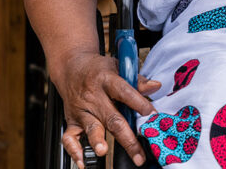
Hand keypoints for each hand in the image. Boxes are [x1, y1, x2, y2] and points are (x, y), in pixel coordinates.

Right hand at [53, 50, 159, 167]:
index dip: (139, 103)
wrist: (71, 68)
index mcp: (107, 81)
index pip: (124, 92)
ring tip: (104, 151)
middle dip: (127, 137)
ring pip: (92, 128)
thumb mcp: (118, 67)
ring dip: (97, 141)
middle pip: (112, 118)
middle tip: (138, 152)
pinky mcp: (72, 121)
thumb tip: (156, 86)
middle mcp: (93, 98)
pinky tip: (82, 161)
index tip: (152, 115)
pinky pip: (69, 138)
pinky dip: (74, 151)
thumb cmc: (98, 69)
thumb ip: (137, 80)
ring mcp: (82, 111)